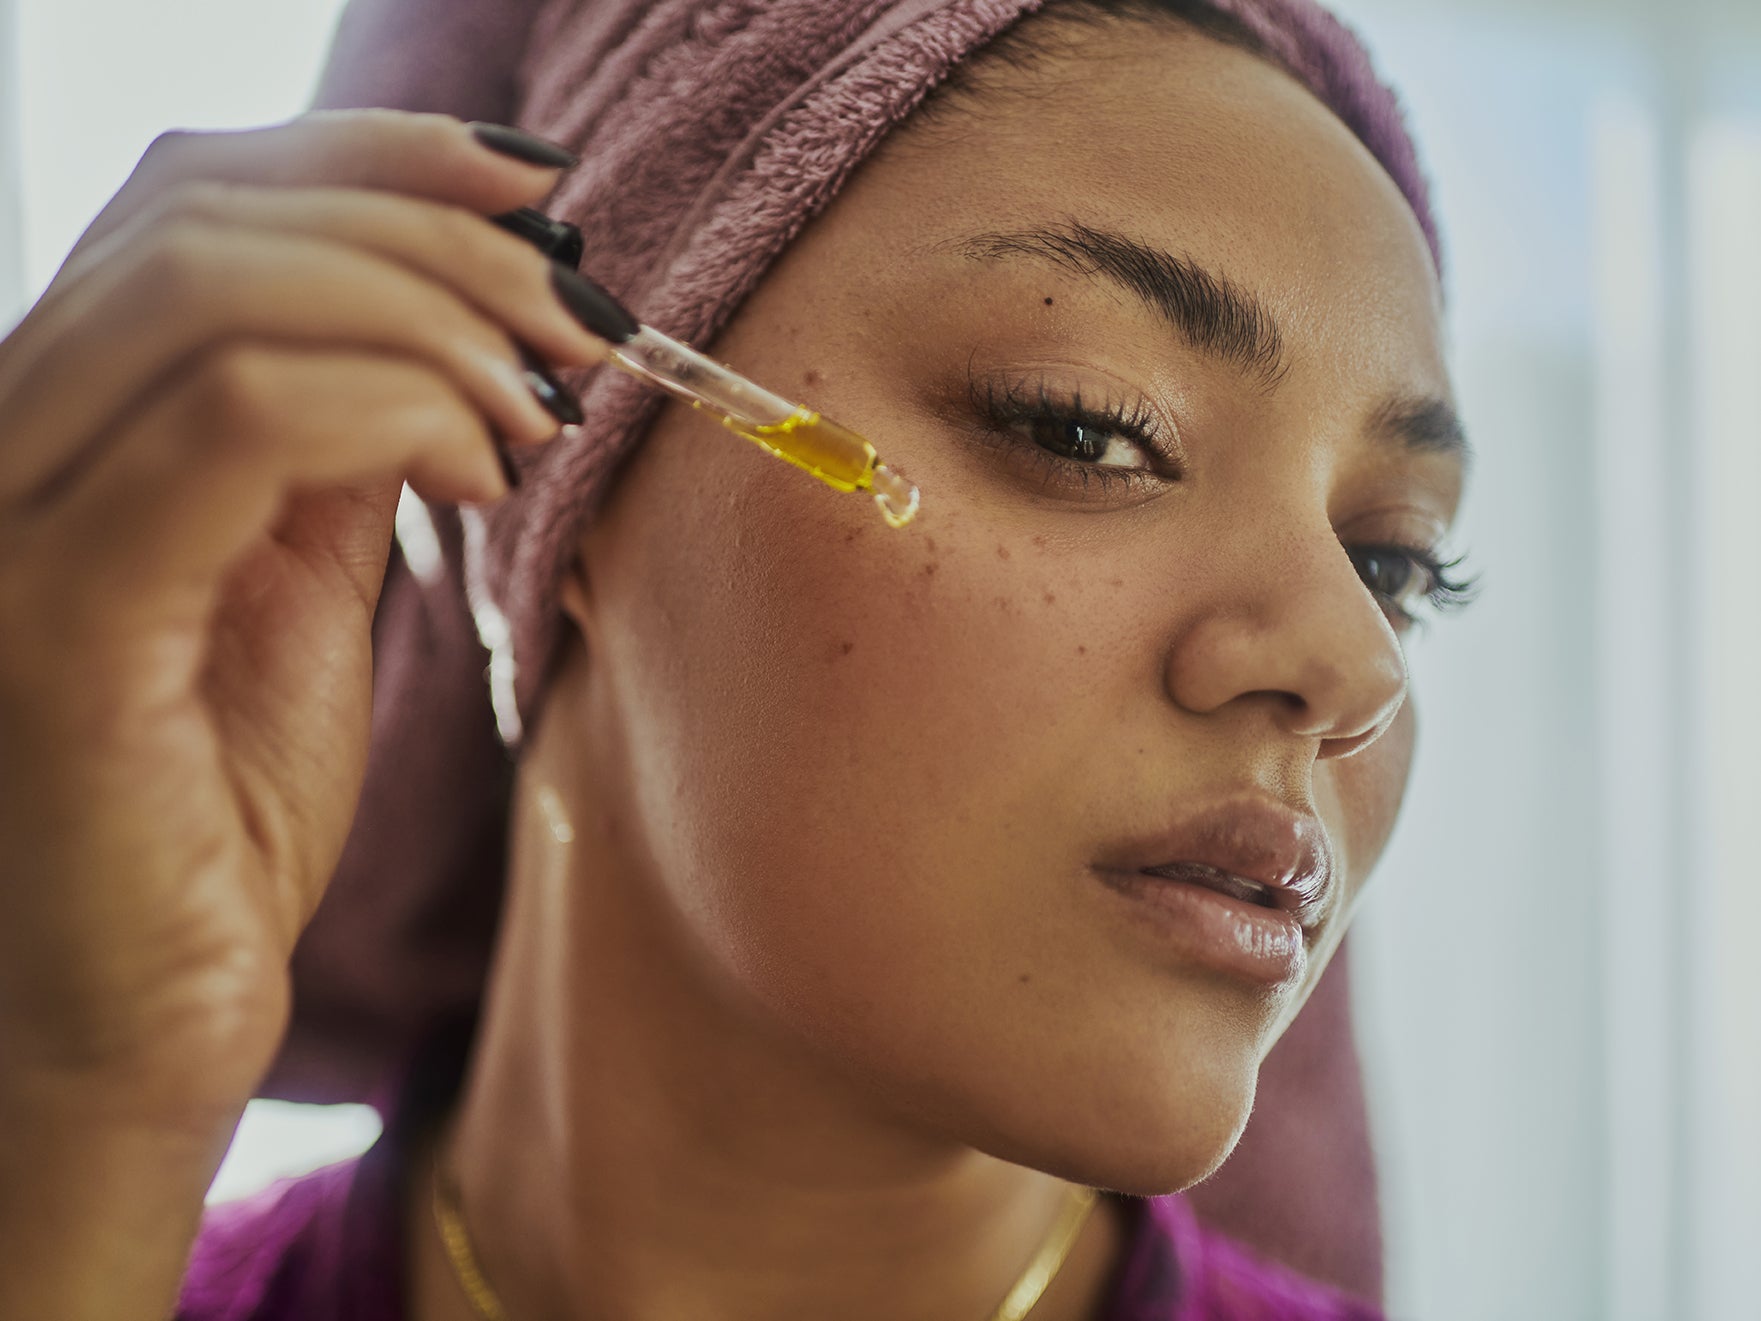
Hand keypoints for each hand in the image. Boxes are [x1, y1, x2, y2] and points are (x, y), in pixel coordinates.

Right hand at [0, 109, 605, 1127]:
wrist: (141, 1029)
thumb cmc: (217, 821)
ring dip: (432, 318)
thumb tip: (436, 324)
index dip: (370, 160)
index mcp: (48, 423)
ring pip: (215, 297)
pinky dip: (394, 406)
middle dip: (432, 238)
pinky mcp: (53, 631)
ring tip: (540, 403)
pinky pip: (235, 427)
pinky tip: (481, 464)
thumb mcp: (296, 596)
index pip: (183, 200)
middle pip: (204, 219)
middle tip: (574, 317)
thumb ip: (329, 450)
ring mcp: (0, 533)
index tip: (536, 195)